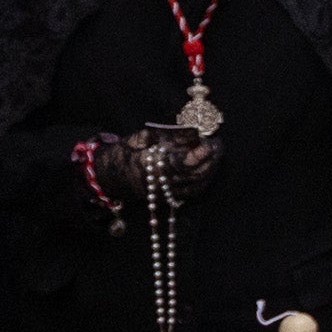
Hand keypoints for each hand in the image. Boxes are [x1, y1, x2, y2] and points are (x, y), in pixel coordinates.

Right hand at [88, 126, 220, 205]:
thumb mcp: (143, 137)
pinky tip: (210, 168)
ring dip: (210, 169)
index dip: (200, 153)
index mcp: (152, 165)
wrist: (113, 175)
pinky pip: (192, 192)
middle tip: (218, 144)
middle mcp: (161, 183)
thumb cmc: (127, 152)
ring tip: (216, 153)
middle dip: (210, 159)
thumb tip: (192, 132)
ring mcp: (166, 193)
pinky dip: (204, 180)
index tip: (210, 141)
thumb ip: (167, 135)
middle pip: (194, 174)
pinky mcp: (169, 199)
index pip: (183, 162)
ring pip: (196, 184)